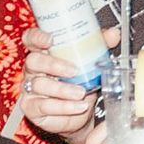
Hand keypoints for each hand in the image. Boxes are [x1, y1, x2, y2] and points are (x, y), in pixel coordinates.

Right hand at [18, 25, 117, 141]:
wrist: (81, 109)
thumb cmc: (81, 80)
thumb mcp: (91, 60)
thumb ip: (100, 44)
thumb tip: (113, 33)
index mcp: (44, 52)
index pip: (31, 39)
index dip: (37, 37)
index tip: (50, 39)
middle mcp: (34, 69)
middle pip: (33, 61)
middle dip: (54, 65)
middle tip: (75, 70)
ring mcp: (30, 89)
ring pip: (39, 84)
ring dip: (62, 89)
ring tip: (81, 92)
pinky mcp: (32, 108)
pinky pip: (43, 106)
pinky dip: (63, 106)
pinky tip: (78, 106)